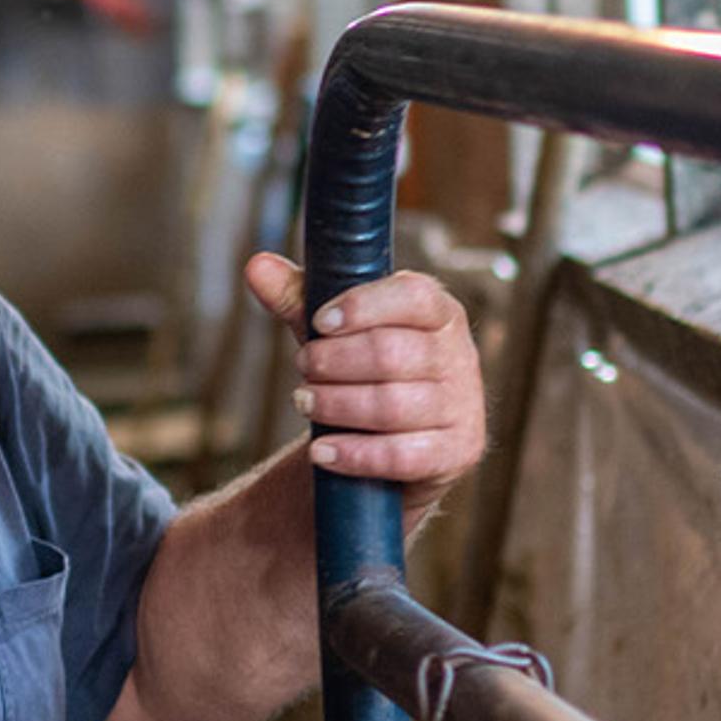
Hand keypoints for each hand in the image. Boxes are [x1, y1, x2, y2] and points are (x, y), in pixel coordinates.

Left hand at [245, 253, 486, 507]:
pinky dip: (354, 454)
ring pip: (392, 405)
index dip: (362, 306)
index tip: (319, 322)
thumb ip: (299, 298)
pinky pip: (402, 455)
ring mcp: (463, 406)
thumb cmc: (365, 374)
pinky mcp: (457, 451)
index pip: (413, 296)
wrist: (396, 446)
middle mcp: (459, 356)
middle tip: (303, 365)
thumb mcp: (334, 333)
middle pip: (391, 353)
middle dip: (334, 361)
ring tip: (304, 400)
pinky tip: (322, 450)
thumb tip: (257, 265)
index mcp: (439, 313)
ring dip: (336, 404)